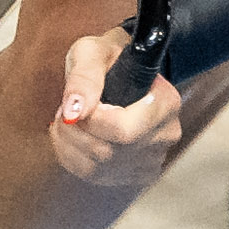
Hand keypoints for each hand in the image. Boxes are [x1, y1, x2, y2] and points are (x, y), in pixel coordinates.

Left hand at [46, 25, 183, 189]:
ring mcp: (153, 158)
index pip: (123, 130)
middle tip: (63, 111)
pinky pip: (96, 177)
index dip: (90, 121)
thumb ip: (83, 78)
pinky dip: (73, 159)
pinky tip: (73, 138)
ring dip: (70, 145)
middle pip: (108, 152)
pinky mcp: (136, 173)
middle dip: (75, 133)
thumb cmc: (108, 59)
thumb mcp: (92, 52)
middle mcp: (166, 134)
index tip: (75, 105)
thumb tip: (73, 112)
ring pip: (98, 168)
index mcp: (165, 102)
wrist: (122, 72)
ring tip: (67, 122)